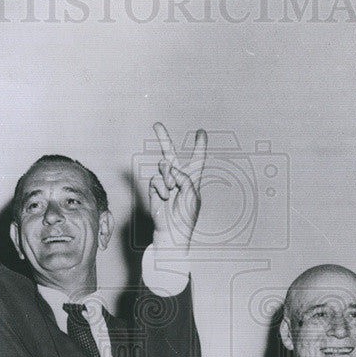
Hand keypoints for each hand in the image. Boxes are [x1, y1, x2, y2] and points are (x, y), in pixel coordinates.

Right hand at [148, 123, 206, 249]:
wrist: (172, 232)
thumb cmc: (186, 216)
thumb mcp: (192, 194)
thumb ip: (184, 177)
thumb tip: (169, 168)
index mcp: (193, 179)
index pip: (197, 159)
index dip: (199, 145)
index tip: (201, 132)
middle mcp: (178, 178)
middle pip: (170, 154)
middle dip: (163, 139)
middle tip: (156, 124)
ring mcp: (165, 183)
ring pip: (163, 166)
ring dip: (168, 176)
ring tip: (171, 189)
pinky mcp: (155, 189)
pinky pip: (155, 179)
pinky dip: (161, 187)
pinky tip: (164, 197)